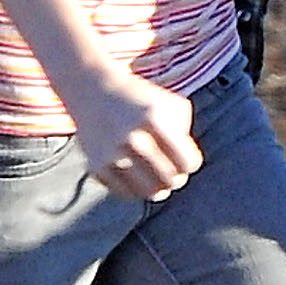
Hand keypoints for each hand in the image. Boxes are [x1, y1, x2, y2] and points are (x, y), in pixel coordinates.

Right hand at [68, 66, 202, 199]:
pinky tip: (139, 178)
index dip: (191, 163)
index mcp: (153, 119)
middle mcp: (131, 138)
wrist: (95, 91)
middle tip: (174, 173)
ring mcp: (112, 154)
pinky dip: (137, 190)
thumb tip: (185, 168)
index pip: (186, 162)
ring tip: (160, 179)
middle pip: (169, 180)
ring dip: (159, 189)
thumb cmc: (142, 100)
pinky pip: (127, 194)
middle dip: (177, 178)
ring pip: (149, 192)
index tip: (186, 159)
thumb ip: (185, 134)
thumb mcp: (170, 105)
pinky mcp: (96, 166)